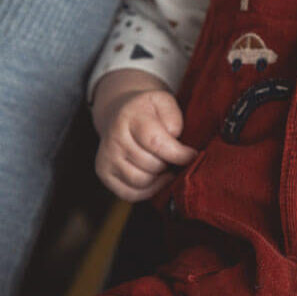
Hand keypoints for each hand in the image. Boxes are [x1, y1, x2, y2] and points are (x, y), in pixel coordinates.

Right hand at [92, 71, 197, 201]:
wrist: (118, 111)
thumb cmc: (147, 110)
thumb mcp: (163, 101)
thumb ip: (173, 117)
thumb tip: (174, 139)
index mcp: (130, 117)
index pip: (156, 142)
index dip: (178, 154)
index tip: (192, 156)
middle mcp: (114, 138)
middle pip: (151, 165)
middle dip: (169, 164)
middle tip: (175, 157)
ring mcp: (106, 157)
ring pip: (142, 182)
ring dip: (159, 178)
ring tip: (165, 165)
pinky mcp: (104, 173)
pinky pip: (131, 194)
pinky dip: (148, 190)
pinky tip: (156, 177)